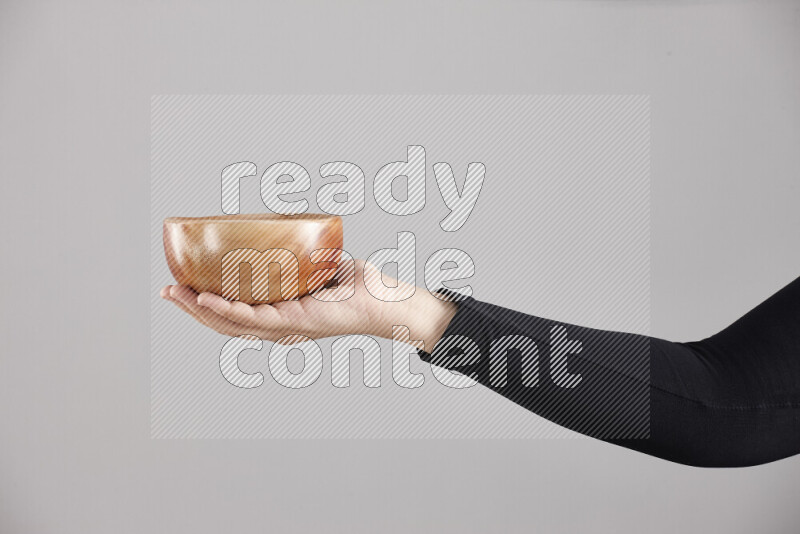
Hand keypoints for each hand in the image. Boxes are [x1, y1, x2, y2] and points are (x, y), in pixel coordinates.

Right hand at [160, 259, 456, 349]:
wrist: (383, 299)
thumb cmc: (355, 285)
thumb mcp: (316, 265)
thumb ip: (297, 252)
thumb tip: (282, 225)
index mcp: (278, 317)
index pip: (232, 316)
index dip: (202, 305)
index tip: (178, 287)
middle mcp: (276, 327)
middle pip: (222, 323)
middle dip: (190, 307)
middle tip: (165, 288)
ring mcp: (283, 328)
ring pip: (230, 324)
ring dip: (198, 309)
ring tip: (173, 291)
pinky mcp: (294, 323)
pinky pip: (253, 319)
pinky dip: (226, 310)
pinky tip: (205, 298)